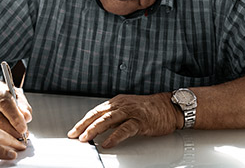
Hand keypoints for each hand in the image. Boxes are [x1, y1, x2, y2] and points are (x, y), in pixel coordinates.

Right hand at [0, 81, 31, 137]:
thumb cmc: (6, 97)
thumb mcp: (18, 97)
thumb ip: (24, 107)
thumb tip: (26, 117)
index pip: (6, 105)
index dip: (15, 118)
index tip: (23, 129)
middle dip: (12, 131)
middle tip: (23, 136)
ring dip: (6, 136)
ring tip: (17, 139)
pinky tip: (7, 140)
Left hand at [67, 93, 182, 147]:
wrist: (169, 107)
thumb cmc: (150, 109)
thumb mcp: (128, 109)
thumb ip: (114, 117)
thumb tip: (100, 127)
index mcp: (117, 102)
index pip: (96, 111)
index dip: (83, 121)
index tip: (74, 130)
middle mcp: (121, 105)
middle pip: (98, 115)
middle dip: (84, 125)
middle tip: (74, 135)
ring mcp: (130, 112)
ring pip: (108, 120)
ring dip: (94, 130)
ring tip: (86, 138)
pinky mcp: (140, 121)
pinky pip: (124, 129)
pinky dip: (114, 137)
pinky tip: (107, 143)